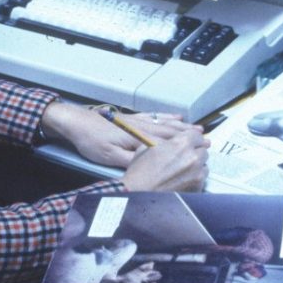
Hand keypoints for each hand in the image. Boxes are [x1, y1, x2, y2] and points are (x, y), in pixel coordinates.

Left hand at [39, 102, 201, 168]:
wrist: (76, 122)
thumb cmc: (91, 140)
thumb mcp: (109, 156)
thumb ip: (130, 160)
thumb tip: (149, 166)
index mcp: (138, 137)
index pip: (167, 142)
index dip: (185, 146)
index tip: (201, 148)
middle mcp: (141, 126)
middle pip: (170, 130)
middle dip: (189, 135)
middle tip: (206, 138)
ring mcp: (137, 120)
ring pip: (165, 122)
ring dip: (182, 125)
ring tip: (197, 127)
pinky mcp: (132, 118)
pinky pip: (155, 116)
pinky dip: (167, 116)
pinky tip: (175, 116)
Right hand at [120, 129, 209, 192]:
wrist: (138, 194)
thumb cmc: (140, 172)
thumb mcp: (148, 146)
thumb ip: (165, 140)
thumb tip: (172, 140)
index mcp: (181, 143)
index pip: (197, 135)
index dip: (191, 139)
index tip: (189, 142)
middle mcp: (192, 157)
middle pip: (202, 150)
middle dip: (194, 152)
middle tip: (182, 158)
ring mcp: (197, 174)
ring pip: (204, 165)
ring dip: (196, 166)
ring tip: (181, 171)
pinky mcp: (197, 188)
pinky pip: (201, 179)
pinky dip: (194, 179)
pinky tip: (181, 181)